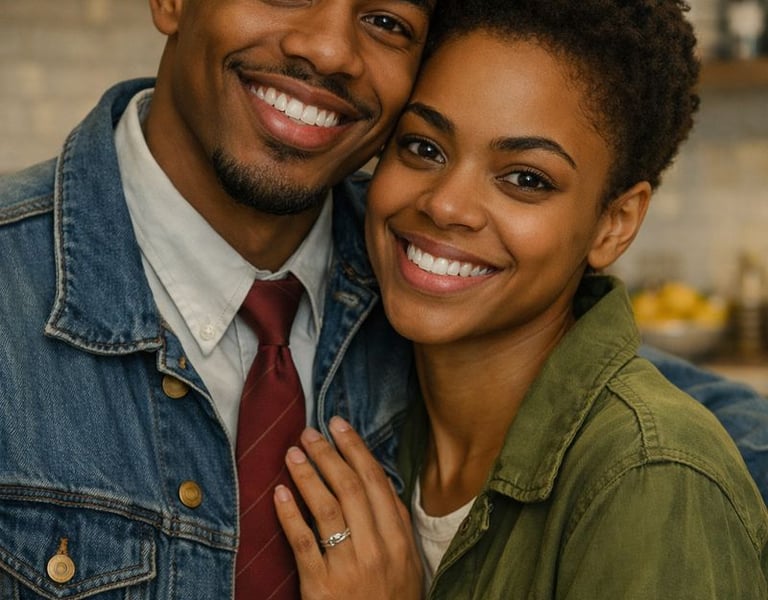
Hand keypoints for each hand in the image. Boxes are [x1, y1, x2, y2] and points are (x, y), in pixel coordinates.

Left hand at [274, 416, 423, 599]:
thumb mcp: (407, 564)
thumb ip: (395, 526)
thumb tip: (379, 483)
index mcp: (399, 540)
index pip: (376, 483)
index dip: (356, 450)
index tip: (340, 426)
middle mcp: (378, 549)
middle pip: (350, 489)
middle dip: (329, 455)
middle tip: (310, 433)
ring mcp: (350, 567)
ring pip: (327, 509)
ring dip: (308, 476)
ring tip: (293, 454)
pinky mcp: (322, 587)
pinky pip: (304, 543)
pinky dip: (290, 515)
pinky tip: (280, 494)